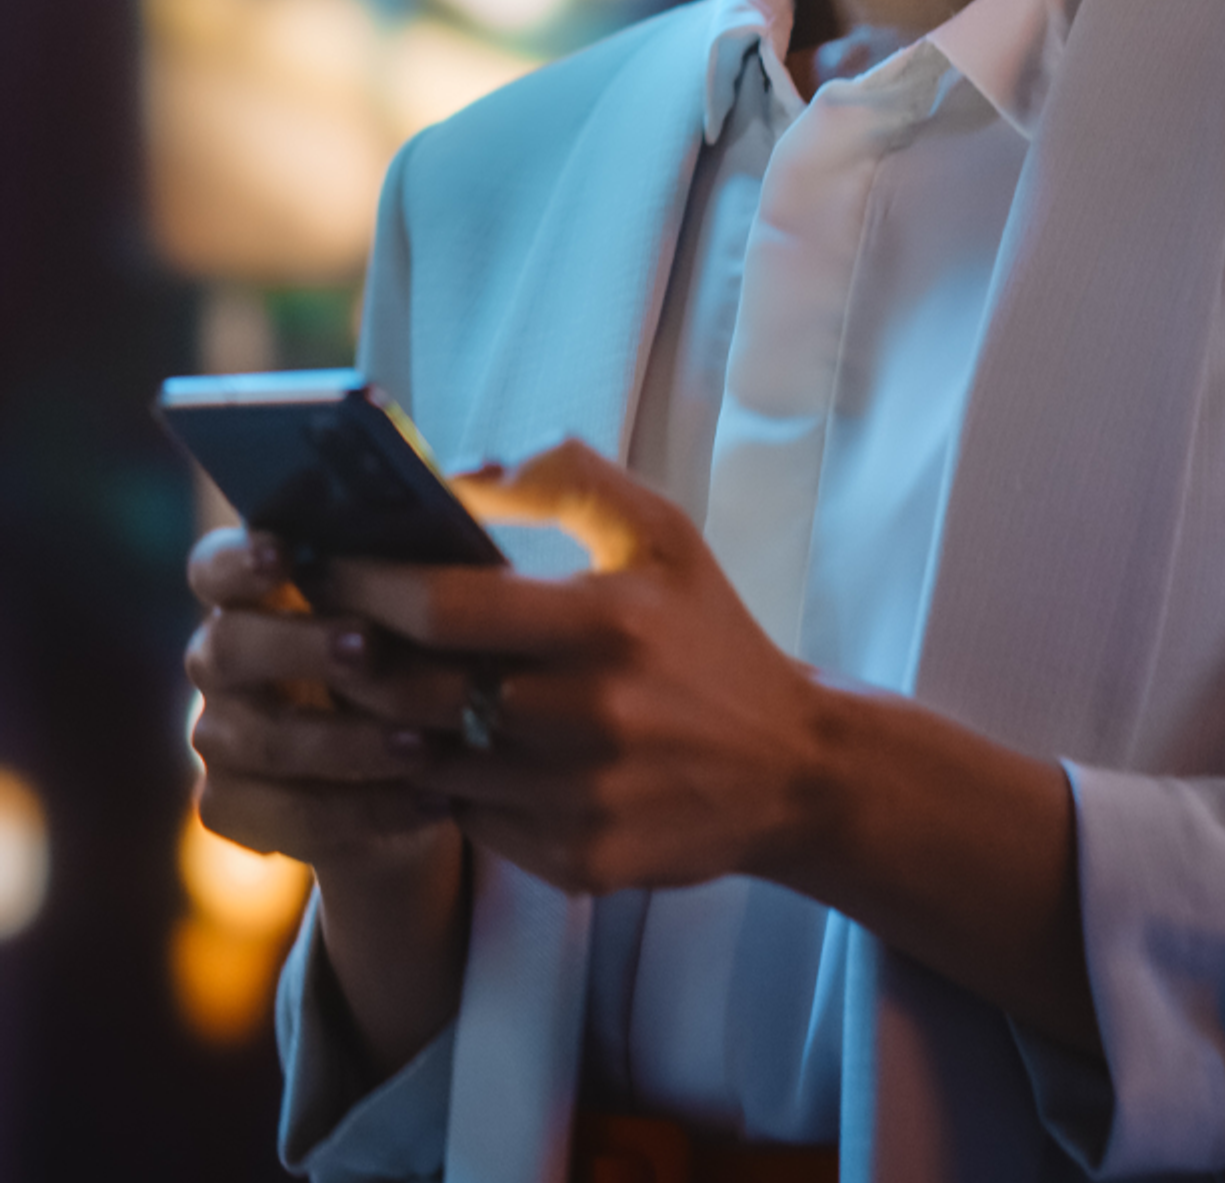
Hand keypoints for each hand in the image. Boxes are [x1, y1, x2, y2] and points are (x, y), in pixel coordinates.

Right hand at [186, 527, 471, 1077]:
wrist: (425, 760)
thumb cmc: (428, 645)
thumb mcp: (434, 595)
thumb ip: (426, 549)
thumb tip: (481, 478)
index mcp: (252, 590)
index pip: (214, 565)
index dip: (238, 559)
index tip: (285, 550)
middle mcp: (220, 658)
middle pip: (225, 648)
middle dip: (298, 647)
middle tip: (369, 647)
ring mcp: (220, 735)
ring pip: (257, 741)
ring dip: (343, 742)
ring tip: (422, 744)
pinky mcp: (233, 806)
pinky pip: (278, 816)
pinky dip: (358, 812)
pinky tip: (429, 803)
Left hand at [325, 441, 826, 895]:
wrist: (792, 767)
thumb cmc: (707, 634)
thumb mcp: (659, 532)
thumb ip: (564, 479)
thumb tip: (459, 472)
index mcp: (604, 622)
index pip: (442, 604)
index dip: (366, 582)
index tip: (325, 562)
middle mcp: (587, 717)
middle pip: (414, 689)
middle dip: (353, 656)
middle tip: (324, 628)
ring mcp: (579, 799)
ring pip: (428, 761)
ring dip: (386, 723)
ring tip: (366, 685)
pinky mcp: (576, 860)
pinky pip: (468, 820)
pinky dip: (443, 782)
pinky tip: (439, 747)